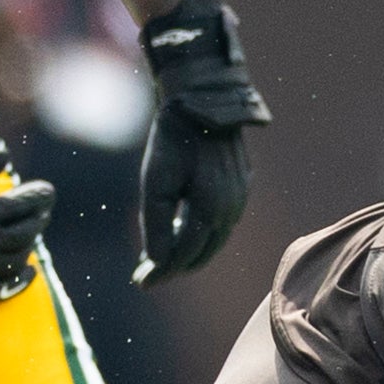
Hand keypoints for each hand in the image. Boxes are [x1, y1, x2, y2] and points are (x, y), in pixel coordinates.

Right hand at [0, 151, 54, 304]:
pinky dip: (22, 280)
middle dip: (38, 218)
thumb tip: (4, 156)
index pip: (23, 206)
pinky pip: (7, 288)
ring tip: (31, 233)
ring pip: (20, 257)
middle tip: (42, 210)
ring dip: (29, 243)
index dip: (38, 197)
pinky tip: (29, 272)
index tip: (47, 191)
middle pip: (27, 232)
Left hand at [136, 0, 268, 285]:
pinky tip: (186, 232)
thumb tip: (156, 261)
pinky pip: (222, 223)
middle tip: (149, 275)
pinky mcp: (242, 187)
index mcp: (211, 210)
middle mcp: (232, 210)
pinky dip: (203, 234)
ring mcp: (241, 199)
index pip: (185, 255)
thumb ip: (157, 224)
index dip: (162, 272)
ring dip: (191, 252)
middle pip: (203, 253)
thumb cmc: (174, 138)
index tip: (141, 283)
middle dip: (176, 267)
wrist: (206, 100)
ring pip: (215, 240)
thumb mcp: (155, 181)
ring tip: (165, 258)